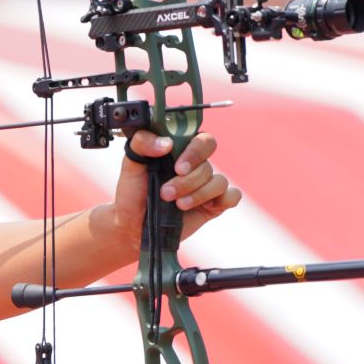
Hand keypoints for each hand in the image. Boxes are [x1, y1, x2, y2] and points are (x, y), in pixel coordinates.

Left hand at [111, 130, 241, 245]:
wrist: (133, 224)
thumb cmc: (133, 192)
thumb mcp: (130, 164)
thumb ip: (141, 143)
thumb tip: (166, 142)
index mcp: (181, 151)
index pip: (201, 140)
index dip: (195, 152)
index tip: (178, 168)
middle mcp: (196, 166)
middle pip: (207, 165)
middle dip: (188, 181)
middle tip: (166, 192)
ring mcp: (206, 185)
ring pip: (219, 182)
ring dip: (197, 194)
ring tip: (177, 205)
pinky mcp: (214, 204)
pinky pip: (232, 196)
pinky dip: (223, 200)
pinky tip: (205, 207)